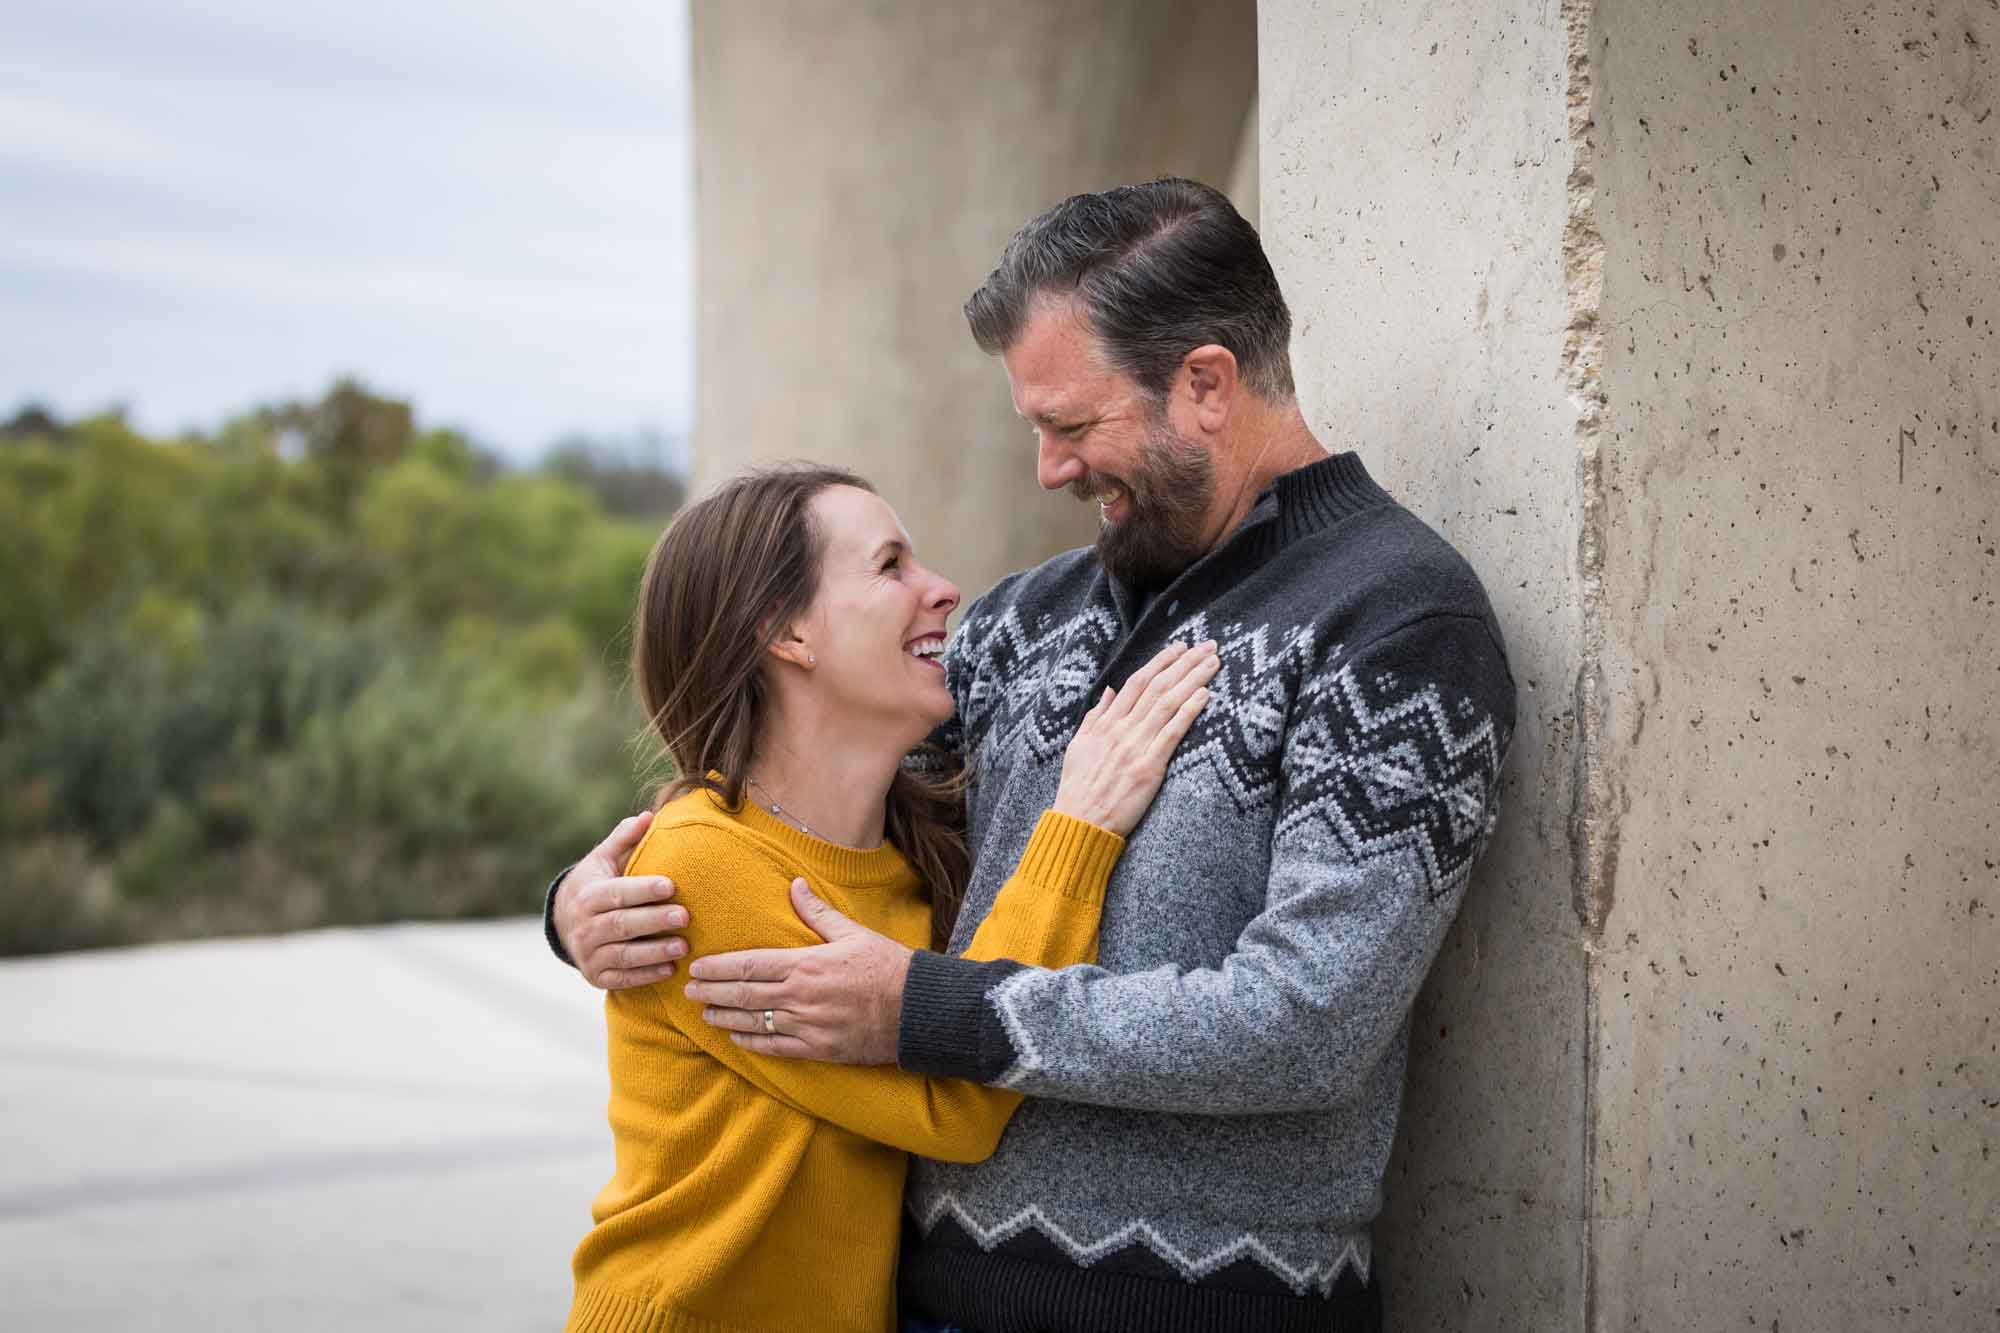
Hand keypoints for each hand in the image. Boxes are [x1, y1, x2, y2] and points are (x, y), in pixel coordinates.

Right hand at [553, 810, 690, 988]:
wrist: (565, 923)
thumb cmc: (596, 885)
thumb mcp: (603, 860)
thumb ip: (624, 839)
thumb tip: (648, 816)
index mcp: (588, 896)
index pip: (616, 893)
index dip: (642, 890)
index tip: (670, 885)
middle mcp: (584, 927)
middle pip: (620, 924)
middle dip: (653, 921)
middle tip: (685, 916)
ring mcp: (588, 954)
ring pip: (622, 955)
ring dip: (653, 952)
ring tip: (683, 946)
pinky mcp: (596, 976)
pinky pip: (622, 979)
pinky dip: (645, 976)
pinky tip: (670, 970)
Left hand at [683, 878, 911, 1063]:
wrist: (918, 1009)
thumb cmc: (887, 966)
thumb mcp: (852, 933)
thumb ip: (817, 913)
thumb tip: (794, 885)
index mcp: (806, 964)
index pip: (749, 965)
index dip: (718, 968)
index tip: (697, 968)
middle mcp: (801, 997)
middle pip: (744, 995)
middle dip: (713, 993)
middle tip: (689, 991)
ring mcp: (808, 1026)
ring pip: (755, 1022)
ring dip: (726, 1018)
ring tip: (706, 1014)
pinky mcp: (819, 1049)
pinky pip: (776, 1047)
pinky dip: (752, 1042)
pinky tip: (737, 1038)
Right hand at [1051, 639, 1218, 835]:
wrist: (1080, 822)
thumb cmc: (1079, 788)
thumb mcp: (1078, 746)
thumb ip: (1095, 717)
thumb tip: (1109, 691)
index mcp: (1105, 723)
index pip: (1137, 682)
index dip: (1160, 661)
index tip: (1180, 647)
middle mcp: (1121, 729)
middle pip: (1157, 686)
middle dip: (1184, 662)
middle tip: (1208, 645)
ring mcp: (1135, 746)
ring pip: (1168, 703)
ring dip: (1193, 678)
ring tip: (1213, 662)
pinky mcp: (1149, 767)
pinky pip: (1172, 733)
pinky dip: (1189, 711)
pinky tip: (1205, 694)